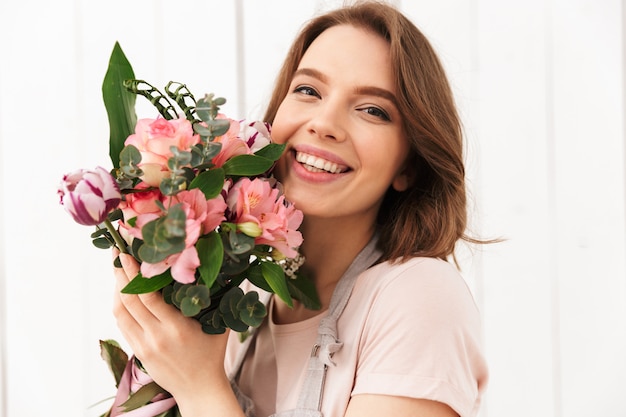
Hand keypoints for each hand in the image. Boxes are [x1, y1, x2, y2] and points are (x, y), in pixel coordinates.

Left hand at [112, 251, 243, 415]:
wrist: (199, 388)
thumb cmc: (212, 354)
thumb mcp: (218, 325)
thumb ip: (220, 298)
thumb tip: (225, 268)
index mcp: (176, 328)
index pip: (148, 296)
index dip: (134, 273)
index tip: (127, 254)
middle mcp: (156, 337)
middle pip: (129, 301)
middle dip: (120, 273)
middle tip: (117, 252)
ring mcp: (144, 346)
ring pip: (120, 313)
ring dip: (116, 288)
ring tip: (118, 269)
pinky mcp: (138, 352)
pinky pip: (122, 324)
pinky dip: (120, 305)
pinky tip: (123, 292)